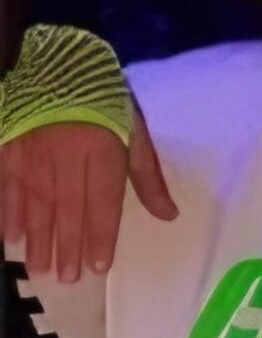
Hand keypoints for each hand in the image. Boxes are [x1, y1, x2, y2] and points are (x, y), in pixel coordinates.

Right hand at [1, 95, 177, 280]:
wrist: (57, 58)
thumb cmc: (104, 98)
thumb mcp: (135, 130)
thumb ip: (148, 176)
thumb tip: (170, 215)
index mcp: (103, 150)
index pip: (102, 203)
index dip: (100, 236)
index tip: (98, 266)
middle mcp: (66, 154)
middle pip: (67, 209)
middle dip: (67, 246)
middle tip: (66, 279)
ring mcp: (32, 150)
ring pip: (35, 202)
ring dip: (37, 238)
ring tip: (39, 267)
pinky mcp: (7, 145)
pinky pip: (6, 185)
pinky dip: (8, 212)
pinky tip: (10, 237)